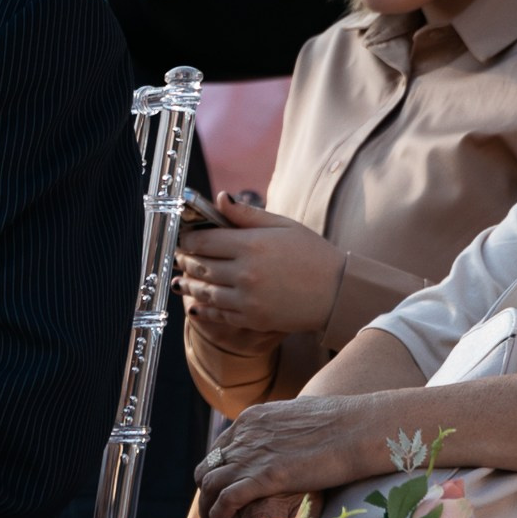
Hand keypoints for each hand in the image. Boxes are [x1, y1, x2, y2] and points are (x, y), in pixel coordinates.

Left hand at [176, 192, 345, 339]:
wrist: (337, 292)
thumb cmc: (312, 253)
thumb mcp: (282, 225)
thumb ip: (247, 214)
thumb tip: (220, 198)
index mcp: (251, 245)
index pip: (204, 241)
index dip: (188, 239)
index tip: (183, 237)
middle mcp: (245, 273)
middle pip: (201, 265)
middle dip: (185, 260)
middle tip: (179, 256)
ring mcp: (248, 299)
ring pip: (206, 291)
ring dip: (189, 285)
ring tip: (180, 280)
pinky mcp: (253, 319)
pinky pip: (219, 314)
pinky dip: (203, 310)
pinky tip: (195, 306)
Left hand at [192, 393, 389, 517]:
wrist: (357, 427)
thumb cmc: (342, 423)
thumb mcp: (300, 418)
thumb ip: (285, 431)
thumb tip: (292, 445)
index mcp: (252, 419)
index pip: (220, 449)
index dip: (218, 473)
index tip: (222, 492)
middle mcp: (244, 435)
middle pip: (208, 468)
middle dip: (207, 493)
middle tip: (215, 514)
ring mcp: (251, 455)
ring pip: (209, 485)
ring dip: (208, 510)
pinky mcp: (263, 476)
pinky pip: (225, 499)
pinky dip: (218, 515)